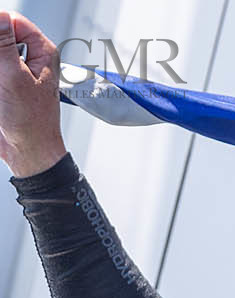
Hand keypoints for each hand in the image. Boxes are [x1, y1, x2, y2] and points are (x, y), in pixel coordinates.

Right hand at [0, 10, 65, 177]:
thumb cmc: (31, 121)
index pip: (12, 20)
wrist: (27, 151)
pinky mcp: (4, 81)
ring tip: (2, 89)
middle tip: (1, 75)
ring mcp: (15, 70)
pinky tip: (1, 97)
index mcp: (42, 51)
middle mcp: (30, 58)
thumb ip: (3, 44)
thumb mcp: (13, 77)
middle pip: (0, 36)